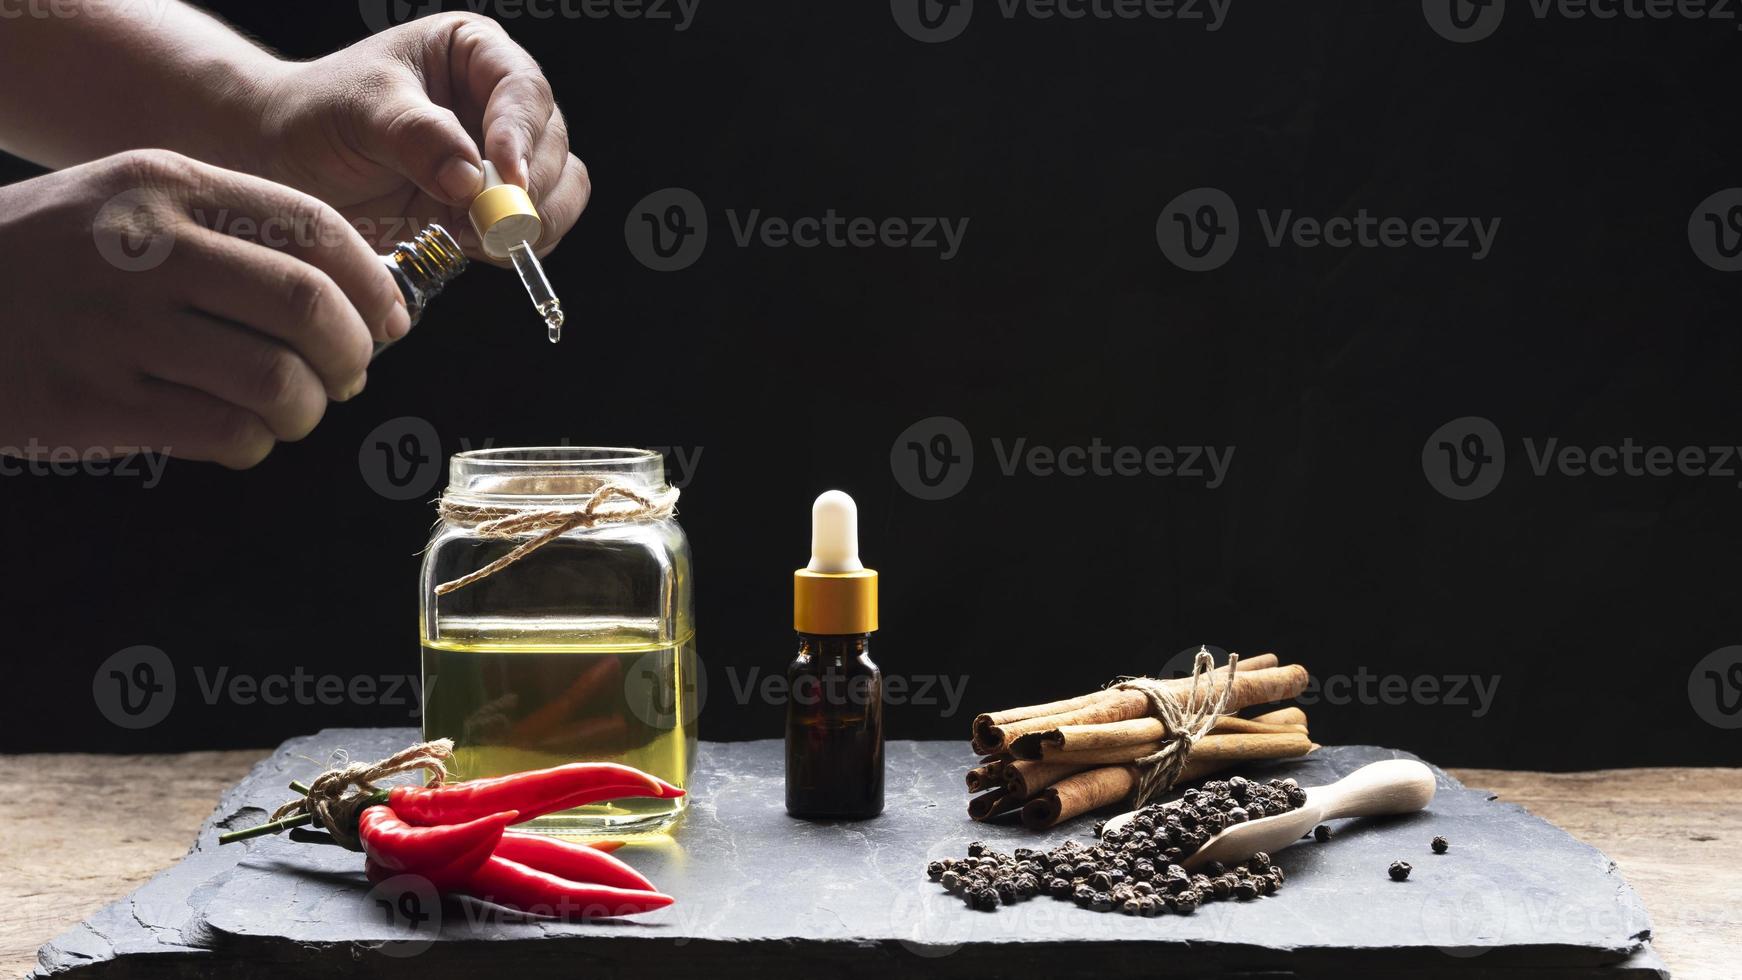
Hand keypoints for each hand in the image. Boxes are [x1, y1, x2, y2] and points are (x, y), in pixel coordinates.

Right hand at [0, 150, 405, 468]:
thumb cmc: (57, 260)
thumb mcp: (134, 205)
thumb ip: (235, 233)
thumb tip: (358, 295)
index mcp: (168, 186)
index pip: (315, 229)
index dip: (373, 285)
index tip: (388, 320)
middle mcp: (146, 248)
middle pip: (308, 307)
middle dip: (353, 353)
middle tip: (347, 374)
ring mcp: (117, 327)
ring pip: (277, 381)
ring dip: (307, 408)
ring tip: (291, 408)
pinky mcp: (94, 400)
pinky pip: (226, 434)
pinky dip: (255, 443)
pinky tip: (240, 433)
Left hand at [247, 14, 588, 260]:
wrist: (289, 161)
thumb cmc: (319, 114)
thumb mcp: (360, 110)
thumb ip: (416, 136)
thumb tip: (469, 178)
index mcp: (475, 55)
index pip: (524, 91)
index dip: (521, 136)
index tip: (504, 178)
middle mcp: (500, 104)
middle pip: (552, 146)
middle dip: (526, 190)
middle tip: (484, 220)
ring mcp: (503, 159)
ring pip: (560, 191)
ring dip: (529, 223)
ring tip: (471, 234)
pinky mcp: (495, 207)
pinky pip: (537, 230)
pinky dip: (515, 245)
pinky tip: (469, 243)